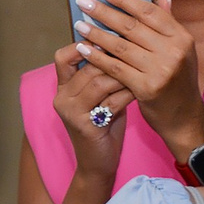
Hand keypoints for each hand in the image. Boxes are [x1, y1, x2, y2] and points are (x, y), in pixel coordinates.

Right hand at [48, 43, 130, 184]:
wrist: (98, 165)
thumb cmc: (103, 128)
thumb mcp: (99, 98)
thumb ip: (102, 75)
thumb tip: (120, 43)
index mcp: (62, 88)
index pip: (63, 57)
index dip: (83, 44)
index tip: (109, 38)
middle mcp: (61, 98)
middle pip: (88, 66)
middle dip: (114, 58)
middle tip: (137, 51)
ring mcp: (71, 112)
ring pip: (99, 81)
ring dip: (123, 75)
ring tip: (141, 70)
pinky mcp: (84, 126)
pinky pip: (110, 102)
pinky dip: (127, 94)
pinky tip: (141, 91)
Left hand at [78, 0, 203, 157]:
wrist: (184, 118)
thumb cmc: (177, 81)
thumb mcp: (180, 51)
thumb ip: (168, 24)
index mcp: (182, 37)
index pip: (150, 12)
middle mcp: (174, 51)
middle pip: (132, 26)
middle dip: (104, 12)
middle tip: (83, 3)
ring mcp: (161, 70)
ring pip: (121, 46)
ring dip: (96, 34)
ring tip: (79, 25)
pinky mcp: (146, 88)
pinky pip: (115, 68)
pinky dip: (98, 57)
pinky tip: (84, 49)